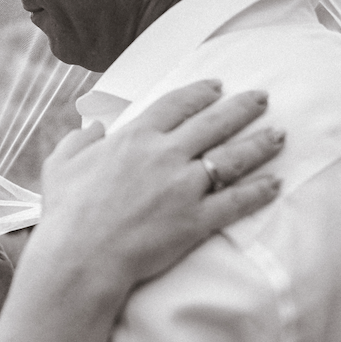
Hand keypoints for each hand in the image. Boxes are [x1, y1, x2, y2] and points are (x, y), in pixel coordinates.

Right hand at [36, 80, 283, 291]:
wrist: (82, 255)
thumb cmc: (67, 211)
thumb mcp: (61, 164)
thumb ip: (79, 140)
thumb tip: (95, 129)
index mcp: (135, 136)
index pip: (176, 104)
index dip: (200, 92)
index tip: (216, 86)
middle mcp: (165, 155)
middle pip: (213, 123)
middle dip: (241, 108)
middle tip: (261, 98)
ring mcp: (184, 187)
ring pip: (232, 158)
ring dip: (260, 144)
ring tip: (279, 135)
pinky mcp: (196, 220)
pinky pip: (235, 201)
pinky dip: (259, 191)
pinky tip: (275, 183)